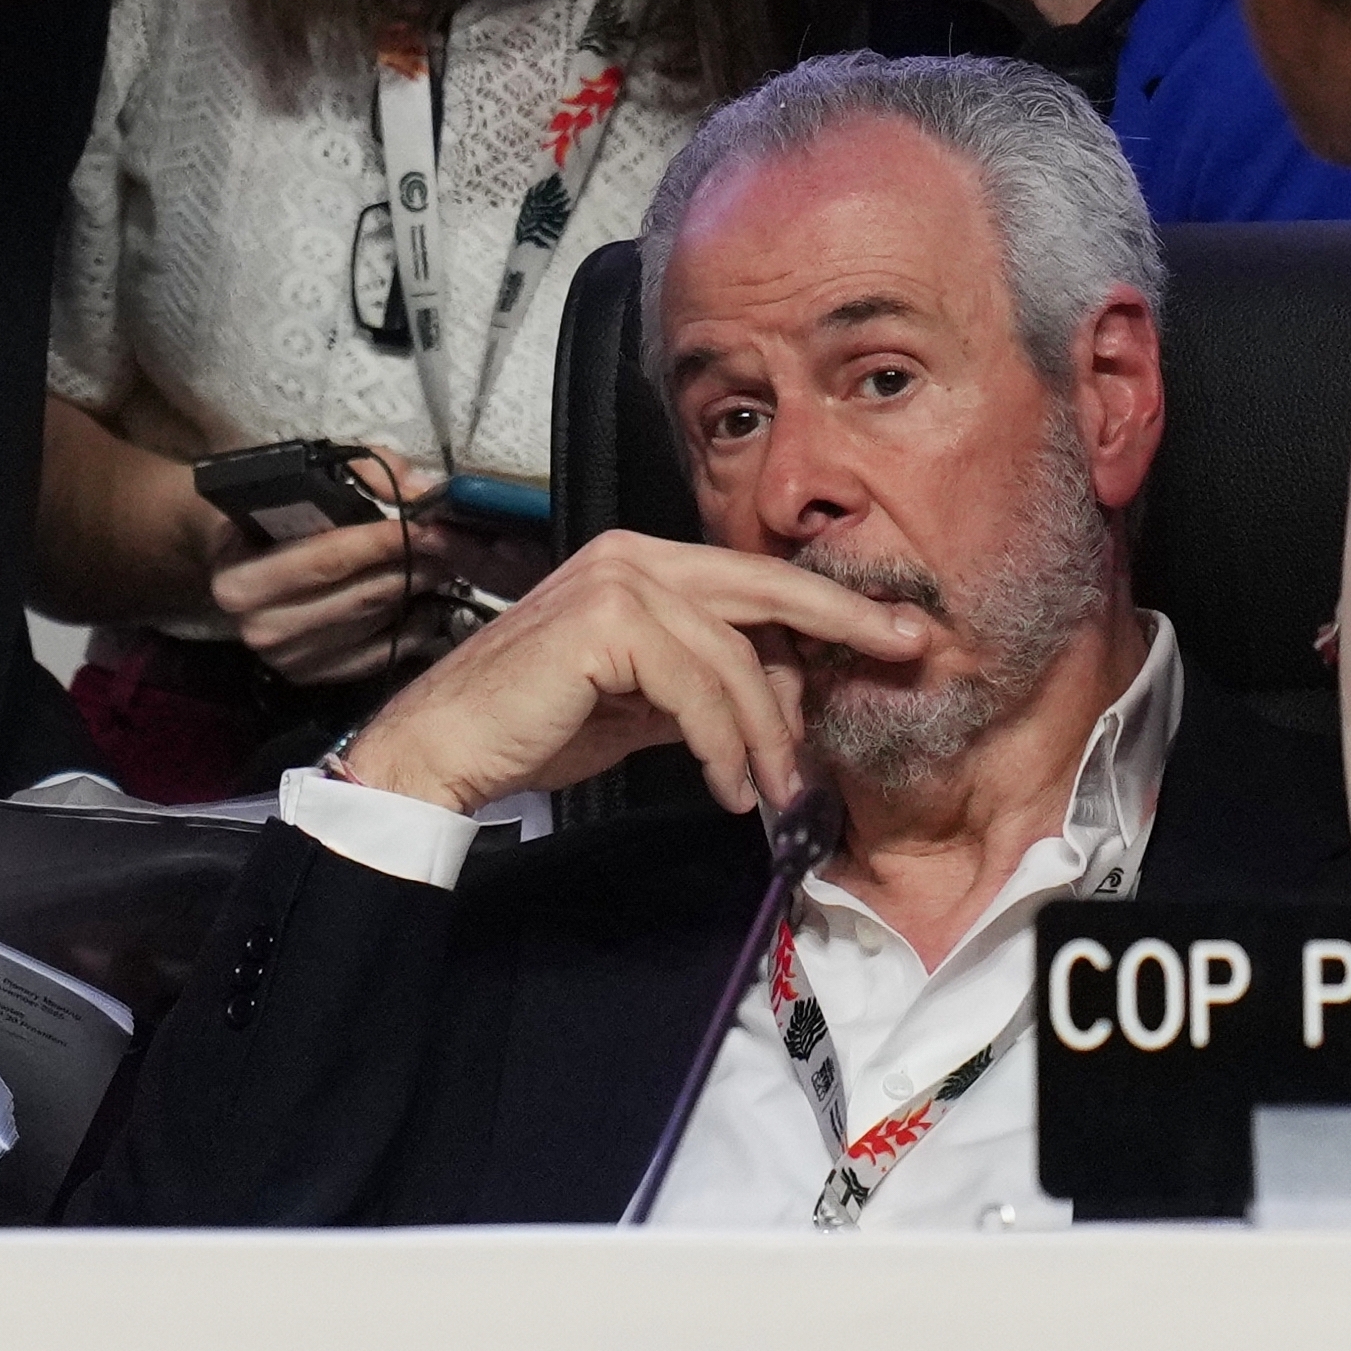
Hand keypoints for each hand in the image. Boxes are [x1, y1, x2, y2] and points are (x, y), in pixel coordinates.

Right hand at [209, 456, 433, 687]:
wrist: (238, 560)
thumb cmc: (276, 511)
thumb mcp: (307, 474)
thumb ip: (366, 470)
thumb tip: (421, 491)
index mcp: (240, 573)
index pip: (328, 558)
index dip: (383, 540)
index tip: (429, 524)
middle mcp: (256, 623)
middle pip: (358, 595)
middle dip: (412, 565)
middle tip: (451, 544)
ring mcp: (283, 656)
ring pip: (372, 622)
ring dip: (415, 593)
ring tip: (443, 564)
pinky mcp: (307, 677)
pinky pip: (376, 656)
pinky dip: (410, 630)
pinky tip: (428, 604)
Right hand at [339, 532, 928, 818]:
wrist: (442, 750)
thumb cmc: (535, 727)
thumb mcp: (638, 701)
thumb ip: (700, 685)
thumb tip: (778, 704)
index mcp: (643, 562)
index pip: (757, 582)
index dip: (830, 608)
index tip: (894, 633)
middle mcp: (633, 555)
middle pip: (766, 589)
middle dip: (844, 621)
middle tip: (907, 650)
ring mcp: (617, 581)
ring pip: (736, 655)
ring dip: (769, 735)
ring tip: (778, 796)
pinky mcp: (603, 621)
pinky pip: (696, 687)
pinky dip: (724, 744)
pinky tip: (729, 789)